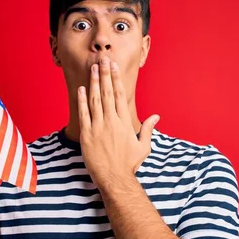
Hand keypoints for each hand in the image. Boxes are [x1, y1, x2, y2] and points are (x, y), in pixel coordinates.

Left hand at [77, 57, 158, 189]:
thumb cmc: (129, 164)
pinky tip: (81, 89)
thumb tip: (156, 116)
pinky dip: (82, 101)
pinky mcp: (87, 136)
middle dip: (105, 74)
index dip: (116, 79)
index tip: (114, 67)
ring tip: (93, 68)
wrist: (115, 179)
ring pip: (95, 100)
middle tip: (102, 59)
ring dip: (94, 83)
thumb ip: (148, 129)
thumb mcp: (143, 147)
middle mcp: (112, 122)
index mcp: (124, 123)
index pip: (120, 95)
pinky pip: (84, 114)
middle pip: (108, 93)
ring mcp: (98, 128)